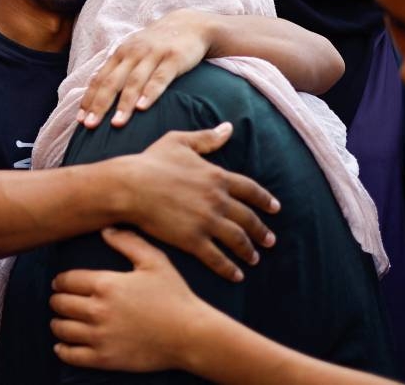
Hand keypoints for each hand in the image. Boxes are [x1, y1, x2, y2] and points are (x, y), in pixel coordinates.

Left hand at [51, 227, 220, 371]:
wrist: (191, 334)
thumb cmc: (175, 295)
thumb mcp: (155, 261)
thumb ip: (128, 242)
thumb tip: (106, 229)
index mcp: (106, 284)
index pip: (67, 280)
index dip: (61, 281)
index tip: (60, 283)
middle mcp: (98, 310)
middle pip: (61, 303)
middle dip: (57, 300)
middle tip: (59, 300)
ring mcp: (100, 336)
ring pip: (62, 328)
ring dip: (58, 323)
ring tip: (60, 321)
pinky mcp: (105, 358)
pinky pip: (72, 355)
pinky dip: (62, 350)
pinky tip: (62, 345)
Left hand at [79, 9, 218, 128]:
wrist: (191, 24)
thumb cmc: (158, 45)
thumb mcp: (135, 53)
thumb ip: (120, 71)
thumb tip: (100, 99)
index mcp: (121, 54)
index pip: (100, 79)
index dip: (89, 99)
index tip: (80, 120)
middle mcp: (133, 53)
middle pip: (112, 81)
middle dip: (99, 105)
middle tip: (90, 126)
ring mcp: (153, 54)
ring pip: (134, 81)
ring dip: (124, 104)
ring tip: (116, 124)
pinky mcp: (174, 58)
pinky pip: (160, 78)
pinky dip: (150, 93)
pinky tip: (142, 108)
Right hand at [126, 125, 277, 281]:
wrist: (130, 186)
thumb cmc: (150, 161)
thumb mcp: (179, 142)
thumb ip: (206, 138)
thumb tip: (228, 128)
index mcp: (217, 176)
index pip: (250, 190)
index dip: (265, 200)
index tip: (275, 208)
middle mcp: (218, 200)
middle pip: (248, 218)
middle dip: (261, 231)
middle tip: (270, 241)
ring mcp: (207, 222)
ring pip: (237, 240)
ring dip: (248, 250)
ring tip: (254, 259)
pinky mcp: (192, 240)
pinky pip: (217, 258)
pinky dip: (229, 268)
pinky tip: (236, 276)